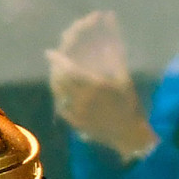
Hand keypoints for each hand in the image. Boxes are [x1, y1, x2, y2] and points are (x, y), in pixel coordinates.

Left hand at [46, 11, 157, 159]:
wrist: (128, 134)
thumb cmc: (129, 104)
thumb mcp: (124, 79)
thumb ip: (114, 59)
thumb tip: (105, 44)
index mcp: (93, 87)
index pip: (69, 71)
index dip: (58, 60)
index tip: (50, 53)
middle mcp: (81, 100)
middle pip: (60, 82)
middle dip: (55, 70)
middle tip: (54, 63)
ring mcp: (76, 113)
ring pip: (58, 95)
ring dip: (55, 83)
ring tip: (56, 75)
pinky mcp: (75, 123)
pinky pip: (61, 108)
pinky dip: (59, 98)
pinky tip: (61, 93)